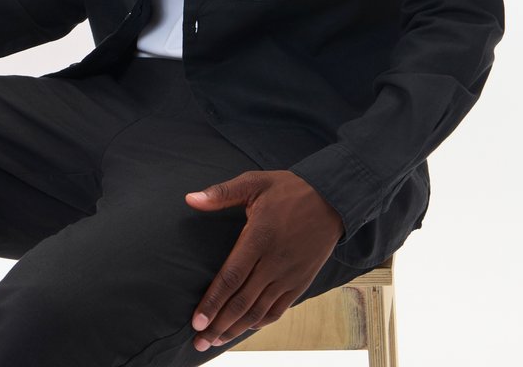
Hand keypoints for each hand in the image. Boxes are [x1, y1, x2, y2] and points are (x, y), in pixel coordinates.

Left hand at [184, 169, 344, 352]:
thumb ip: (222, 193)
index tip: (195, 320)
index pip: (231, 277)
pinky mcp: (301, 282)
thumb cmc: (289, 189)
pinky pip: (278, 310)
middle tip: (198, 340)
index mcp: (259, 237)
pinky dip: (259, 322)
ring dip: (235, 329)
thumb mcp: (255, 182)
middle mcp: (274, 262)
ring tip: (215, 339)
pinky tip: (244, 328)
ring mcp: (289, 275)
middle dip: (218, 324)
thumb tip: (190, 198)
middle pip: (242, 301)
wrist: (331, 198)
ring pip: (258, 311)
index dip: (212, 302)